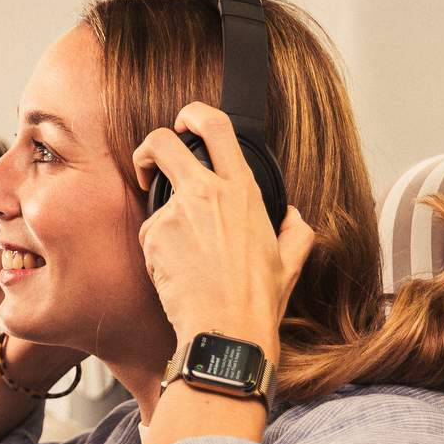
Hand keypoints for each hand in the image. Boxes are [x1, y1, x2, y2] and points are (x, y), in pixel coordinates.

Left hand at [132, 103, 314, 351]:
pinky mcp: (153, 236)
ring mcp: (176, 213)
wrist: (225, 330)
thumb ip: (295, 230)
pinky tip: (177, 272)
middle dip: (148, 147)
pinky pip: (150, 233)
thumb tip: (292, 217)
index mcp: (243, 191)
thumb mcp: (290, 260)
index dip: (194, 112)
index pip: (217, 126)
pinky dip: (158, 249)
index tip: (184, 122)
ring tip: (183, 256)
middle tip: (148, 165)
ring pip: (154, 200)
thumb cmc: (255, 300)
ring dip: (162, 221)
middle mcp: (207, 193)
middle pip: (161, 141)